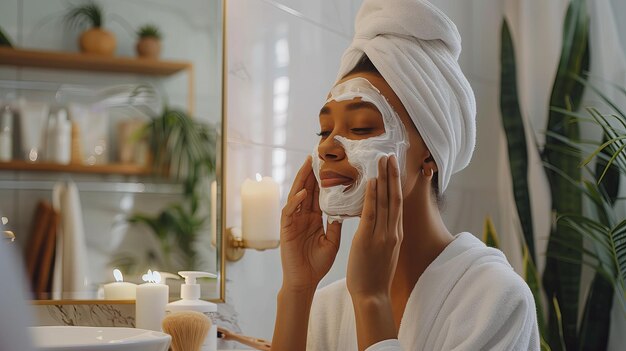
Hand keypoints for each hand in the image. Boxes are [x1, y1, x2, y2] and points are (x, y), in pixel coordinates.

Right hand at [280, 156, 342, 291]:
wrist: (305, 282)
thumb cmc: (317, 264)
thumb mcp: (332, 242)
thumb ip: (336, 226)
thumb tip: (344, 210)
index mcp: (314, 218)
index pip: (318, 194)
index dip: (323, 179)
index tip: (330, 163)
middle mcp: (303, 217)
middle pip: (306, 189)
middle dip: (310, 172)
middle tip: (316, 154)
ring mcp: (293, 222)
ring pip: (296, 196)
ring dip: (301, 181)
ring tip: (307, 165)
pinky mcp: (286, 230)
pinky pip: (289, 213)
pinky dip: (295, 203)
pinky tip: (302, 194)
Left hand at [346, 155, 402, 299]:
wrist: (372, 295)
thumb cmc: (374, 275)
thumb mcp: (383, 251)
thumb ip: (383, 235)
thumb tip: (379, 222)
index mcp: (395, 234)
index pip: (397, 204)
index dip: (396, 184)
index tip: (394, 168)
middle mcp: (393, 231)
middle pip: (395, 198)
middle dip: (393, 175)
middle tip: (390, 155)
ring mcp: (383, 235)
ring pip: (386, 201)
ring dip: (385, 179)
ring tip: (382, 160)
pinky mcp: (369, 239)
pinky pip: (372, 213)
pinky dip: (373, 196)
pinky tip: (373, 182)